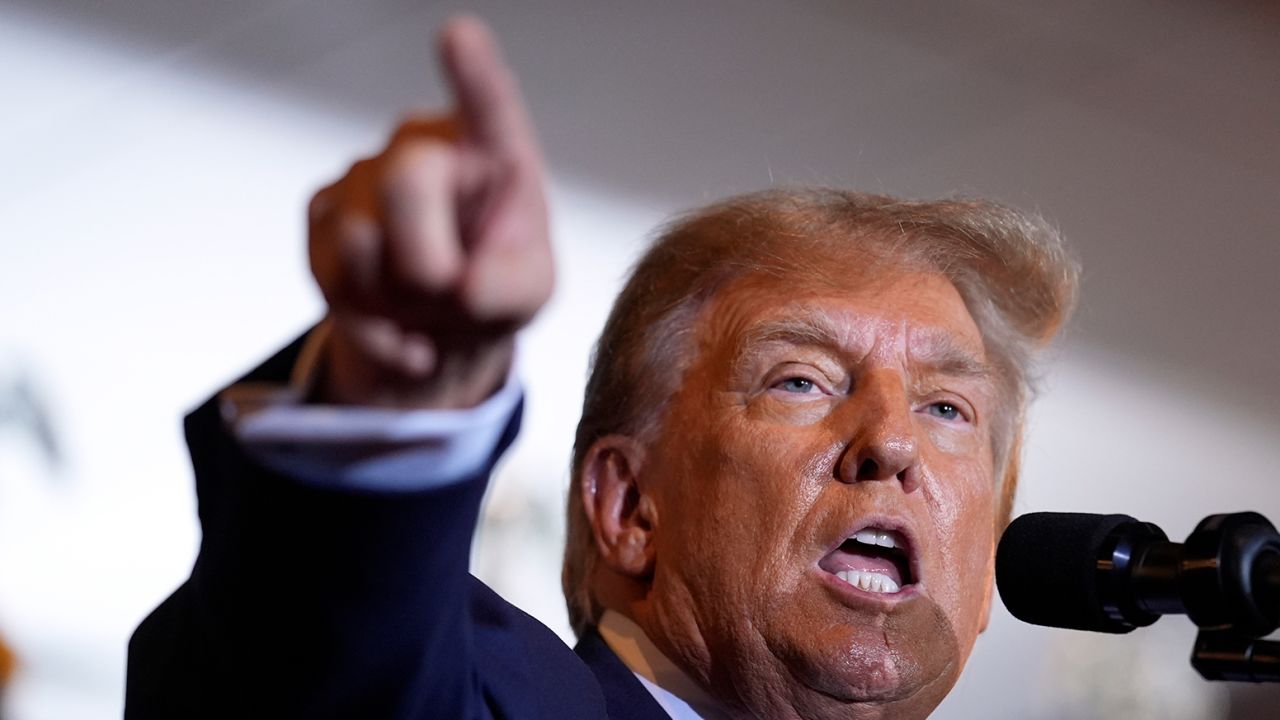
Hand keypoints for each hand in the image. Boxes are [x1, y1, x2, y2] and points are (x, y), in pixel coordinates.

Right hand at [308, 17, 550, 408]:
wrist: (440, 327)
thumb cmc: (493, 285)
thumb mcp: (528, 292)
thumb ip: (510, 285)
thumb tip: (462, 285)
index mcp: (492, 152)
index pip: (488, 107)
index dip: (472, 72)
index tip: (459, 35)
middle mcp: (424, 148)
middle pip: (405, 185)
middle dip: (428, 263)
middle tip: (453, 295)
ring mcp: (366, 177)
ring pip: (361, 245)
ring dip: (400, 301)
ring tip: (428, 304)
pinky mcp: (321, 216)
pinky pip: (335, 282)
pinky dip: (374, 325)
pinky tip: (399, 321)